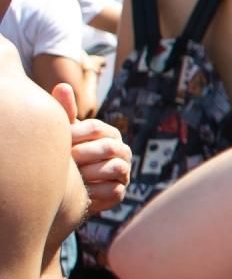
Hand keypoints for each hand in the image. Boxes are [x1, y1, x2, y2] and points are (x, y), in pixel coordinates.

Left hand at [52, 84, 130, 214]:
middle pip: (108, 147)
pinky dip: (96, 191)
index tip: (60, 142)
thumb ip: (66, 112)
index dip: (76, 134)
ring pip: (115, 168)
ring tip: (74, 177)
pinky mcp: (120, 192)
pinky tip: (81, 192)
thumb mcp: (66, 134)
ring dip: (91, 172)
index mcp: (110, 134)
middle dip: (84, 154)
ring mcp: (124, 172)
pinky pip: (114, 190)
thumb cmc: (67, 155)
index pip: (97, 128)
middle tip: (66, 160)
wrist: (65, 190)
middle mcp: (122, 151)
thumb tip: (62, 86)